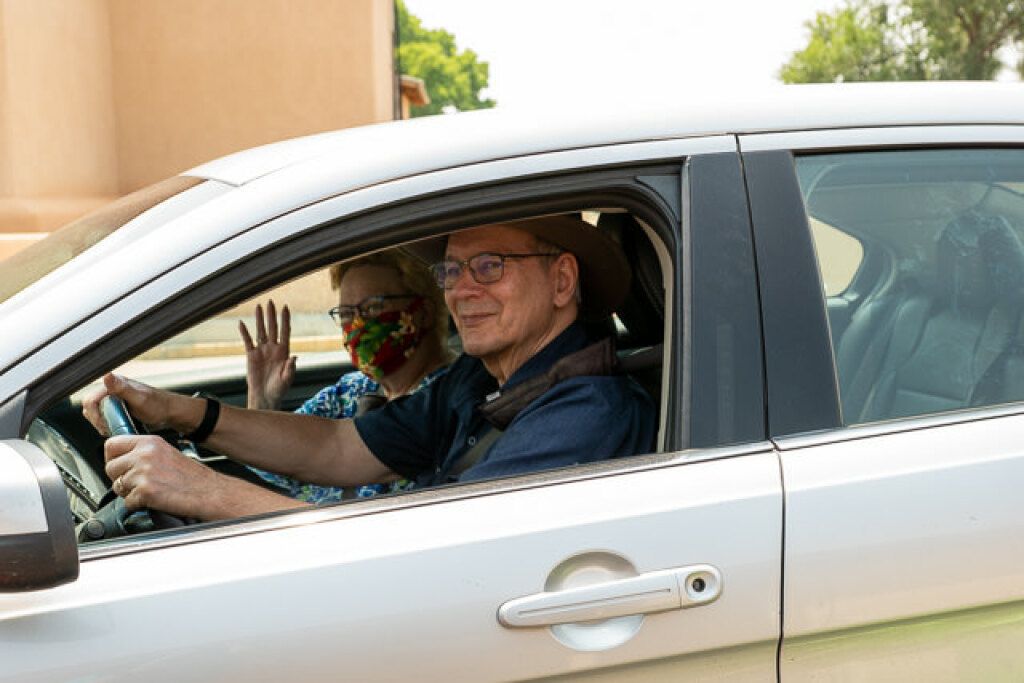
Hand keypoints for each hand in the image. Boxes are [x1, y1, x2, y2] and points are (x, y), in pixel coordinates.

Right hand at [83, 373, 184, 435]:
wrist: (169, 413)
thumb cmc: (158, 405)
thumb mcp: (139, 397)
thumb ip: (122, 388)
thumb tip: (107, 375)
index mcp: (114, 384)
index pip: (90, 401)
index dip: (95, 415)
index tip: (106, 424)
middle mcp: (112, 390)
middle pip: (91, 408)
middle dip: (98, 421)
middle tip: (112, 428)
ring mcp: (114, 400)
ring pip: (96, 414)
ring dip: (102, 424)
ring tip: (116, 428)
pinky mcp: (116, 409)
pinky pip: (104, 419)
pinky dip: (108, 426)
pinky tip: (118, 428)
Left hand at [105, 434, 223, 517]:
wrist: (209, 492)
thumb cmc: (193, 477)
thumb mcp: (167, 453)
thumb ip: (144, 453)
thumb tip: (123, 460)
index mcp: (150, 443)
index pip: (112, 444)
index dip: (112, 457)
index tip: (118, 465)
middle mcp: (145, 455)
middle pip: (110, 467)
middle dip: (118, 478)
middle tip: (134, 483)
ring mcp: (144, 473)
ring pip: (117, 486)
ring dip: (128, 492)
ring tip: (148, 491)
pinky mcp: (145, 492)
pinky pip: (127, 502)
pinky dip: (137, 505)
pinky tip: (153, 500)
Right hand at [239, 300, 296, 409]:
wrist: (265, 396)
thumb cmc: (279, 389)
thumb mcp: (287, 379)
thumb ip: (290, 368)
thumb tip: (295, 357)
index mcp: (284, 352)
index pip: (285, 332)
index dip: (285, 320)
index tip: (285, 308)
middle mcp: (273, 348)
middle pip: (272, 328)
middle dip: (271, 315)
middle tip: (270, 302)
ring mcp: (262, 351)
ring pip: (260, 331)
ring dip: (259, 320)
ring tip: (258, 306)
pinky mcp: (251, 355)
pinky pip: (247, 341)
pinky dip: (245, 333)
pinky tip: (242, 323)